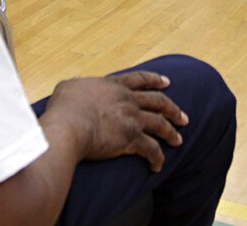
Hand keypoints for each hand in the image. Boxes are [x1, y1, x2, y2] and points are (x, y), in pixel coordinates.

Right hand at [46, 71, 186, 171]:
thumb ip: (76, 83)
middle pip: (158, 101)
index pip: (140, 79)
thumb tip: (76, 82)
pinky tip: (158, 166)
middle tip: (182, 116)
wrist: (68, 127)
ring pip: (160, 124)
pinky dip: (157, 158)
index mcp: (115, 85)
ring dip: (171, 133)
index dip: (155, 80)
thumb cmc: (64, 108)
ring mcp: (132, 119)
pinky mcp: (131, 140)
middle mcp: (128, 100)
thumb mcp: (68, 86)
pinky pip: (151, 149)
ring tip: (179, 140)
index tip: (167, 82)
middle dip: (173, 109)